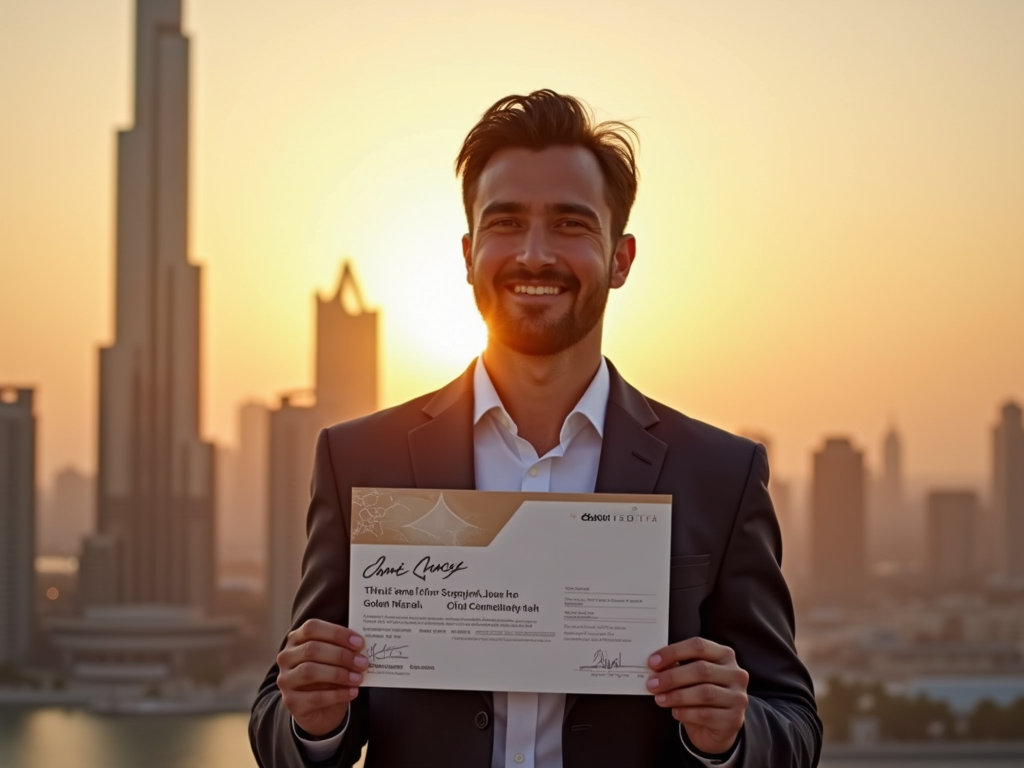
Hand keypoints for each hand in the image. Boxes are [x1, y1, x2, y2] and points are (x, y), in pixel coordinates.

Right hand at [276, 619, 367, 736]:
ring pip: (310, 671)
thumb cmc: (329, 676)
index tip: (359, 642)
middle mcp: (286, 657)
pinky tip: (353, 692)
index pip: (312, 628)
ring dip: (339, 674)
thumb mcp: (333, 659)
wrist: (319, 710)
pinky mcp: (291, 702)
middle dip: (341, 655)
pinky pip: (315, 697)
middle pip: (312, 649)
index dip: (337, 633)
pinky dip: (338, 694)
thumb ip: (342, 649)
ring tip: (358, 678)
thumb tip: (361, 648)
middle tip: (362, 662)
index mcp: (296, 639)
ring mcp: (285, 680)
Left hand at [647, 637, 748, 754]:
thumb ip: (678, 667)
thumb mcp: (691, 677)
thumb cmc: (701, 695)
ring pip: (704, 692)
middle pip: (701, 669)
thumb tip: (655, 665)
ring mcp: (738, 696)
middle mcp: (736, 673)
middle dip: (672, 677)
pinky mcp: (735, 718)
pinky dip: (686, 713)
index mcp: (725, 655)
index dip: (673, 652)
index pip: (699, 646)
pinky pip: (706, 714)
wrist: (719, 727)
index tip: (653, 662)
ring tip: (660, 699)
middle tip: (652, 683)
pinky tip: (675, 712)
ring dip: (677, 696)